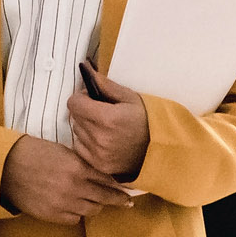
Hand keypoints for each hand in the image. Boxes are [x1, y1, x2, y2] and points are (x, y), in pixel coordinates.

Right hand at [1, 135, 131, 223]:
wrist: (6, 167)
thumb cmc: (34, 153)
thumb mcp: (63, 151)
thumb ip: (84, 164)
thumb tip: (103, 174)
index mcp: (77, 167)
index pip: (108, 179)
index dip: (120, 185)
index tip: (128, 188)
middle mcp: (73, 187)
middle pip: (105, 197)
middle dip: (118, 199)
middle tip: (127, 202)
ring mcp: (63, 203)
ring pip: (92, 210)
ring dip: (96, 205)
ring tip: (98, 202)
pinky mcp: (52, 215)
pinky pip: (75, 219)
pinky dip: (78, 213)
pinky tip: (76, 206)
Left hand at [69, 63, 149, 181]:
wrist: (161, 149)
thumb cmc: (147, 120)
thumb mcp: (131, 97)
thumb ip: (106, 86)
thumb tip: (87, 72)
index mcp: (107, 118)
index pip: (74, 103)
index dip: (81, 98)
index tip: (92, 99)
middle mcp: (99, 137)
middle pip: (74, 117)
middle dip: (84, 112)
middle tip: (101, 112)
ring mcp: (98, 153)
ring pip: (77, 132)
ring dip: (85, 127)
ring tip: (104, 127)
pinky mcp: (98, 164)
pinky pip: (80, 148)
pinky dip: (87, 142)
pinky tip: (103, 140)